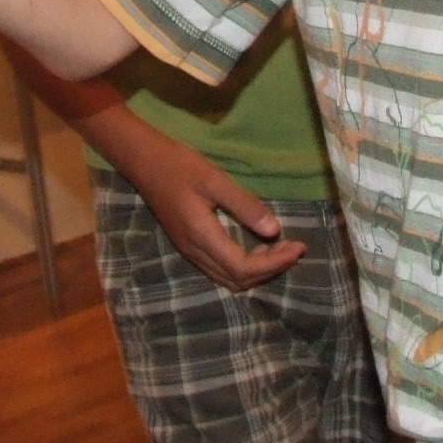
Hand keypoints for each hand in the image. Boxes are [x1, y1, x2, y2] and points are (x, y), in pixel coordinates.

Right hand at [126, 132, 307, 290]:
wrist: (143, 162)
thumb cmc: (179, 165)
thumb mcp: (215, 179)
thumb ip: (244, 205)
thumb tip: (275, 231)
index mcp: (202, 236)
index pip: (244, 268)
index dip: (275, 264)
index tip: (299, 247)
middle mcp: (194, 251)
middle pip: (238, 280)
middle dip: (270, 270)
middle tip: (294, 247)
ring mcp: (189, 251)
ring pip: (228, 278)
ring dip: (257, 270)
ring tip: (280, 248)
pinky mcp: (188, 246)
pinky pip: (220, 269)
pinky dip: (244, 265)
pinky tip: (257, 246)